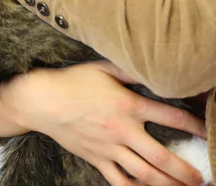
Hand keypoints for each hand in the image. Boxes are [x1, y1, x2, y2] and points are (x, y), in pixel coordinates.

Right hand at [0, 62, 205, 185]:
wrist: (43, 101)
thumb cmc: (73, 81)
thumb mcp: (103, 67)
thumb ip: (129, 70)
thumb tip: (150, 68)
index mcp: (128, 105)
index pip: (169, 117)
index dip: (193, 125)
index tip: (206, 130)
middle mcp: (122, 131)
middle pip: (161, 156)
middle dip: (185, 170)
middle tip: (202, 178)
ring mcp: (109, 148)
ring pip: (144, 174)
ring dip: (167, 184)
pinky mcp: (97, 159)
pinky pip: (119, 180)